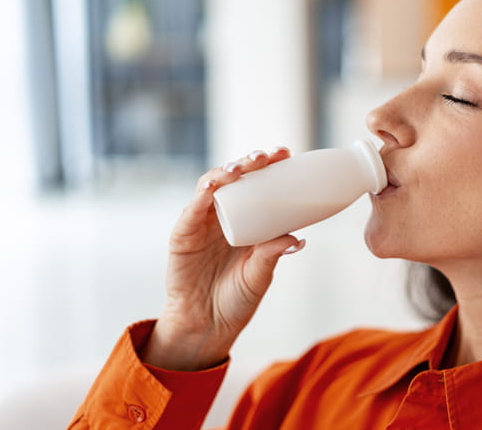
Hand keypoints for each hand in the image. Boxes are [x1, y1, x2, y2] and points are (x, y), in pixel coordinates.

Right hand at [142, 147, 304, 370]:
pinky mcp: (183, 235)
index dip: (270, 168)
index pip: (257, 186)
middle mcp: (223, 216)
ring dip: (225, 172)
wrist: (208, 326)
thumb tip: (298, 238)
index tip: (287, 155)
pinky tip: (212, 185)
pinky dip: (201, 195)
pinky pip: (191, 210)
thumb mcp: (260, 275)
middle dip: (250, 162)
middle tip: (268, 156)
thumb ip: (273, 254)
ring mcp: (201, 223)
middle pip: (235, 180)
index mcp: (245, 221)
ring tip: (242, 167)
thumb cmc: (236, 299)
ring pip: (211, 186)